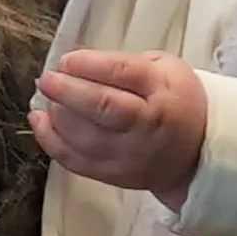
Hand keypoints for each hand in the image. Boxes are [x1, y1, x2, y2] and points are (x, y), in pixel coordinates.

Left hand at [33, 49, 208, 200]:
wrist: (196, 153)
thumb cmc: (175, 102)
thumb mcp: (166, 69)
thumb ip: (126, 63)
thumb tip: (81, 65)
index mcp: (161, 91)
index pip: (123, 73)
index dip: (90, 65)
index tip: (67, 60)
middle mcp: (146, 125)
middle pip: (102, 107)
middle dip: (67, 91)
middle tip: (48, 80)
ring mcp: (129, 154)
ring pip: (85, 138)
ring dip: (58, 116)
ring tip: (49, 99)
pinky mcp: (114, 175)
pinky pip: (75, 161)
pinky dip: (51, 142)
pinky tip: (40, 122)